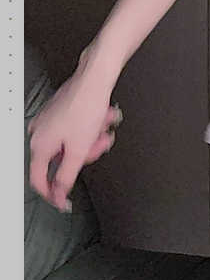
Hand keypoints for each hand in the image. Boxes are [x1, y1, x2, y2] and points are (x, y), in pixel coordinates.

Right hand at [27, 71, 122, 212]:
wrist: (95, 79)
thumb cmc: (85, 105)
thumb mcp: (79, 149)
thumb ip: (67, 176)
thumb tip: (59, 194)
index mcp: (40, 144)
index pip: (39, 179)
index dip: (52, 192)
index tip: (63, 200)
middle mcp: (40, 132)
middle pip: (62, 160)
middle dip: (84, 155)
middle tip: (97, 145)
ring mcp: (50, 122)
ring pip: (72, 145)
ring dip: (90, 140)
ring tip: (101, 129)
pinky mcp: (61, 113)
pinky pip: (75, 131)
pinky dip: (88, 130)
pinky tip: (98, 120)